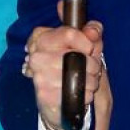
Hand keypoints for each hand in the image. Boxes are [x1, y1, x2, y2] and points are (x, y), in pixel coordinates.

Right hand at [23, 1, 104, 129]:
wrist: (58, 99)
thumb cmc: (72, 66)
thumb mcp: (85, 45)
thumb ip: (92, 32)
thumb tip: (93, 30)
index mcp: (42, 37)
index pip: (70, 34)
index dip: (87, 43)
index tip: (90, 50)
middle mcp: (36, 55)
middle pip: (77, 56)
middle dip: (92, 64)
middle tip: (91, 68)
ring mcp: (39, 75)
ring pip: (79, 75)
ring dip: (91, 80)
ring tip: (86, 81)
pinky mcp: (44, 94)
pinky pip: (77, 92)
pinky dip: (86, 94)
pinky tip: (80, 92)